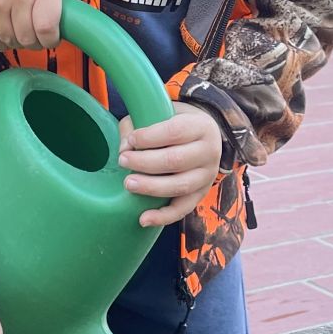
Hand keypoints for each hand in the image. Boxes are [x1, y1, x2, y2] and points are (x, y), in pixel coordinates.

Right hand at [0, 0, 69, 51]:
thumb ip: (64, 2)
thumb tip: (68, 27)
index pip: (47, 29)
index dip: (51, 40)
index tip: (51, 38)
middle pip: (27, 38)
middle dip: (35, 42)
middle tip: (36, 34)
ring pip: (9, 40)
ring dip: (17, 41)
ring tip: (21, 29)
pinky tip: (5, 32)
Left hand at [117, 102, 223, 226]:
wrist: (202, 137)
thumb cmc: (174, 124)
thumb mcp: (160, 114)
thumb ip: (138, 125)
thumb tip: (124, 148)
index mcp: (201, 126)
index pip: (175, 132)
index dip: (149, 137)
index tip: (131, 139)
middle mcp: (209, 152)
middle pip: (176, 160)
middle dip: (145, 162)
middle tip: (123, 160)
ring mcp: (207, 176)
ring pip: (179, 186)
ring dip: (151, 187)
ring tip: (128, 184)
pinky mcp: (201, 195)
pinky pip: (183, 209)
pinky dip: (163, 217)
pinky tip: (143, 219)